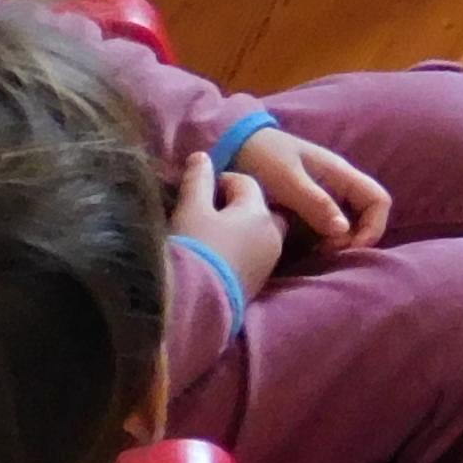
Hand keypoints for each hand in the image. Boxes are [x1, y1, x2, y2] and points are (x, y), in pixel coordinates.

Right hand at [168, 151, 284, 303]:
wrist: (194, 305)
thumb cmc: (194, 250)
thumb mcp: (190, 210)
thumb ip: (198, 181)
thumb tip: (202, 156)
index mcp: (260, 213)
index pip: (245, 183)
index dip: (220, 182)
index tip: (198, 190)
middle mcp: (272, 235)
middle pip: (258, 209)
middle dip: (236, 206)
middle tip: (206, 213)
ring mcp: (268, 262)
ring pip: (258, 233)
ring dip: (239, 229)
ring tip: (209, 234)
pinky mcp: (258, 284)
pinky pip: (253, 255)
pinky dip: (239, 249)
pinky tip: (215, 256)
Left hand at [232, 128, 389, 253]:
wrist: (232, 145)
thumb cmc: (261, 157)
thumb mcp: (287, 180)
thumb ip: (315, 203)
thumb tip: (344, 231)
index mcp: (340, 174)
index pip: (378, 200)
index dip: (373, 227)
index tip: (348, 247)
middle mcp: (338, 186)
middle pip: (366, 215)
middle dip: (354, 239)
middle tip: (326, 252)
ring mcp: (322, 197)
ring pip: (345, 224)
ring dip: (336, 242)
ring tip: (312, 252)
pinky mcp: (305, 208)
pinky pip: (324, 227)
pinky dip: (320, 241)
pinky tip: (300, 247)